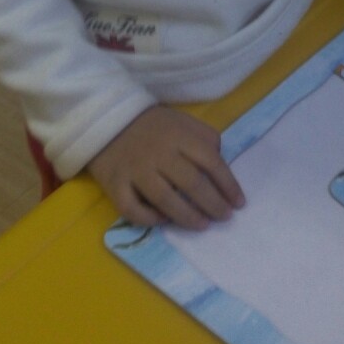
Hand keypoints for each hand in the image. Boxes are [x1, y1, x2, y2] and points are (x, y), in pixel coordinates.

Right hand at [86, 105, 244, 230]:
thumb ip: (204, 139)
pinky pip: (132, 209)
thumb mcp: (182, 121)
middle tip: (225, 217)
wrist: (105, 119)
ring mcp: (135, 170)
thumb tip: (220, 164)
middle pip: (191, 183)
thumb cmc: (152, 125)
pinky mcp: (114, 184)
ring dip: (188, 216)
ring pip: (165, 200)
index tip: (239, 203)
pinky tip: (164, 220)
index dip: (228, 185)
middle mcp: (158, 153)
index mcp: (178, 135)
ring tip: (203, 225)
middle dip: (213, 204)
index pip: (210, 162)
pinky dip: (150, 219)